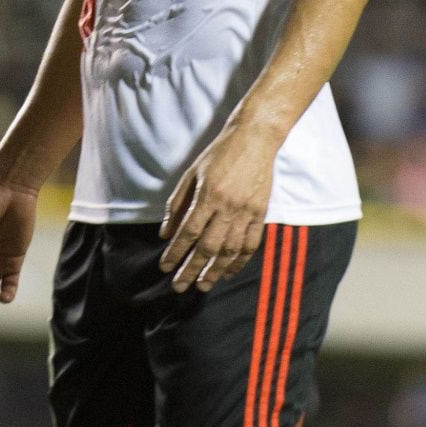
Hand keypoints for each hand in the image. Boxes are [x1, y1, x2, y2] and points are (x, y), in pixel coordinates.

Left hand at [158, 126, 277, 292]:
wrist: (255, 140)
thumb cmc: (219, 154)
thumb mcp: (192, 174)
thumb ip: (177, 204)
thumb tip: (165, 233)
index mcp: (208, 196)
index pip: (188, 232)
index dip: (176, 252)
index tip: (165, 267)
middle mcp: (228, 207)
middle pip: (208, 247)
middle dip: (192, 269)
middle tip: (179, 286)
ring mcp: (247, 212)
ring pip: (230, 250)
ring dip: (215, 271)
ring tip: (202, 285)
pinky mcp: (260, 213)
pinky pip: (250, 244)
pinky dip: (239, 261)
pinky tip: (228, 272)